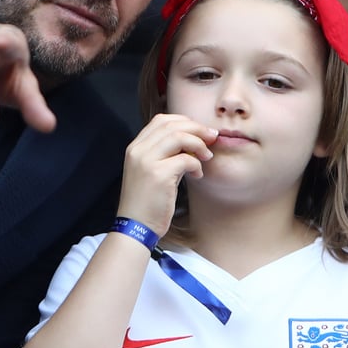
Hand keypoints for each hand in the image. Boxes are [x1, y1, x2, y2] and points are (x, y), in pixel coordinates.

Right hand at [116, 114, 217, 236]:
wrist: (135, 227)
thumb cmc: (147, 202)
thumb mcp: (151, 171)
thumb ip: (165, 154)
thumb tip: (192, 142)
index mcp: (135, 147)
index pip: (161, 120)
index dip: (184, 121)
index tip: (200, 131)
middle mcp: (138, 150)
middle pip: (172, 125)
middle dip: (197, 129)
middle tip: (212, 137)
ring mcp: (146, 161)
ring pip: (179, 137)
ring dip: (199, 144)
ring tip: (206, 156)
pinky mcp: (158, 175)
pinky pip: (185, 159)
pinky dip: (197, 165)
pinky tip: (197, 174)